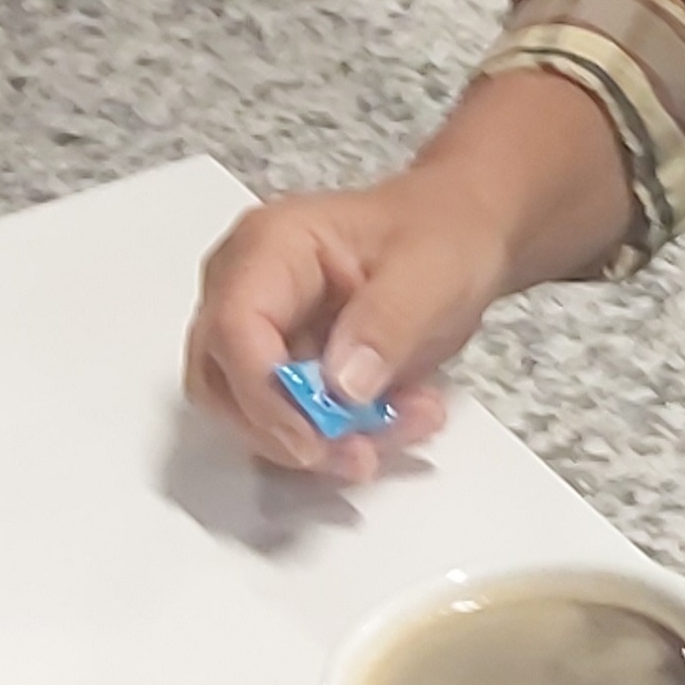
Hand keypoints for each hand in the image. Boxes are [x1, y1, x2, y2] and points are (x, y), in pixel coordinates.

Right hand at [183, 171, 505, 481]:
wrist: (460, 232)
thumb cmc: (438, 234)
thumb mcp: (430, 271)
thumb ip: (386, 324)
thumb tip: (342, 384)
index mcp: (271, 246)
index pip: (234, 328)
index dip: (266, 393)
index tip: (316, 435)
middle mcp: (248, 288)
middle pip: (225, 383)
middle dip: (290, 431)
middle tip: (358, 452)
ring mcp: (260, 331)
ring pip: (255, 415)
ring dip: (325, 440)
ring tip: (403, 422)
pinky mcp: (283, 368)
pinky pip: (290, 422)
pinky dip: (342, 436)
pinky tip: (397, 418)